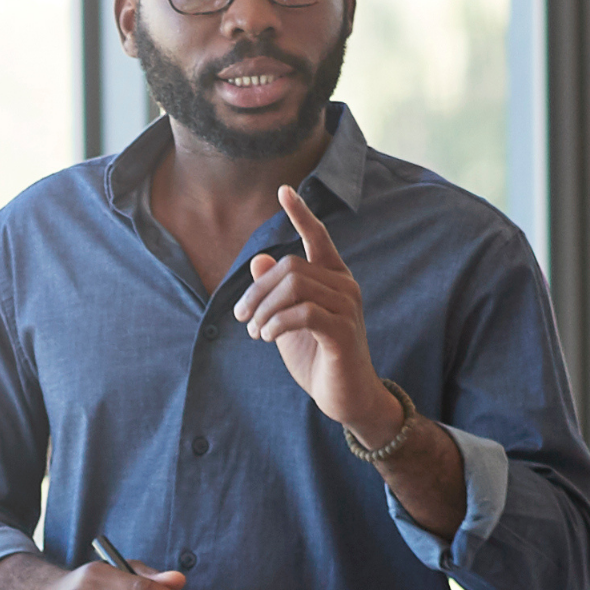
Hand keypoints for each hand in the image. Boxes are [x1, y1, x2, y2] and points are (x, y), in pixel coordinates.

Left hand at [232, 186, 395, 442]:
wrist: (346, 398)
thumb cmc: (318, 359)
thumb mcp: (289, 322)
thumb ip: (277, 294)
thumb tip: (259, 260)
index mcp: (334, 280)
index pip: (319, 238)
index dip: (301, 214)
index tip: (284, 190)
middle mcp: (345, 287)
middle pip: (291, 267)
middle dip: (257, 291)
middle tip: (241, 318)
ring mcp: (347, 308)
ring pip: (295, 287)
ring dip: (264, 310)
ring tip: (255, 331)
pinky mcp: (343, 331)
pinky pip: (303, 312)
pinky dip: (277, 322)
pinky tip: (267, 337)